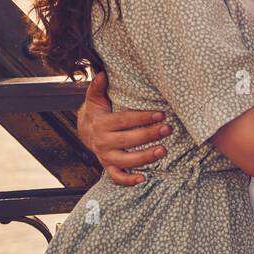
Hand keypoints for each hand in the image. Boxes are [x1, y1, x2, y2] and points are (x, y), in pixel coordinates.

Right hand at [77, 71, 171, 185]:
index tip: (160, 114)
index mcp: (102, 123)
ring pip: (126, 160)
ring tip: (163, 151)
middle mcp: (103, 142)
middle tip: (168, 129)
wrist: (85, 130)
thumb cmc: (97, 111)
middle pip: (128, 140)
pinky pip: (117, 177)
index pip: (124, 120)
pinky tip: (144, 178)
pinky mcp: (108, 166)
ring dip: (145, 157)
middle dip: (149, 135)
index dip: (142, 118)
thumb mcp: (95, 98)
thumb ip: (98, 86)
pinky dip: (129, 180)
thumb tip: (102, 73)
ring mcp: (106, 156)